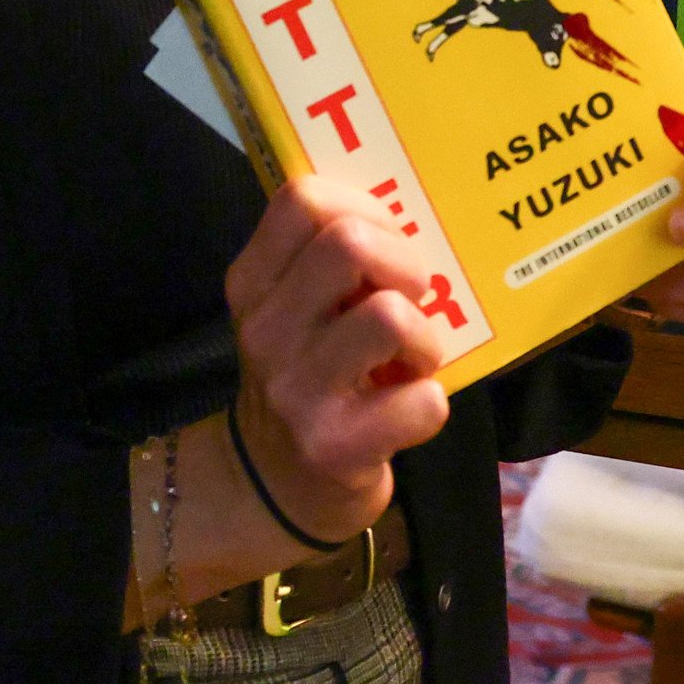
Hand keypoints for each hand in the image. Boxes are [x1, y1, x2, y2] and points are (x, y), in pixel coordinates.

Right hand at [224, 177, 455, 538]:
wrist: (278, 484)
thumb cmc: (307, 375)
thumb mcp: (294, 311)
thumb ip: (328, 264)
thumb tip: (410, 216)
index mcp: (252, 284)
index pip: (303, 199)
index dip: (364, 207)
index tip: (385, 241)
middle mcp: (264, 331)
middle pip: (349, 243)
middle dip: (404, 264)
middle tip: (411, 299)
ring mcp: (295, 391)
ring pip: (388, 316)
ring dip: (423, 338)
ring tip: (412, 360)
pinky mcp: (333, 447)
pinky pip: (421, 401)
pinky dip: (430, 403)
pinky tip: (408, 409)